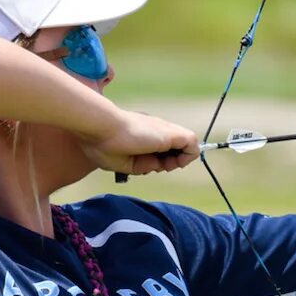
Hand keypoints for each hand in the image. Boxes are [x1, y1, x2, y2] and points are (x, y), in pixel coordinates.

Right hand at [79, 109, 198, 175]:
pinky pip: (193, 146)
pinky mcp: (171, 134)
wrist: (102, 128)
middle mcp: (155, 130)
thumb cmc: (104, 145)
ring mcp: (164, 131)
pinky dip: (187, 157)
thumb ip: (143, 165)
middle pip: (173, 148)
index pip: (160, 149)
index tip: (146, 167)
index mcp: (142, 134)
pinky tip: (173, 163)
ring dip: (177, 161)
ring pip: (184, 146)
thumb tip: (159, 166)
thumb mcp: (125, 162)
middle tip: (152, 165)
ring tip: (163, 165)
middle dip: (167, 162)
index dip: (158, 162)